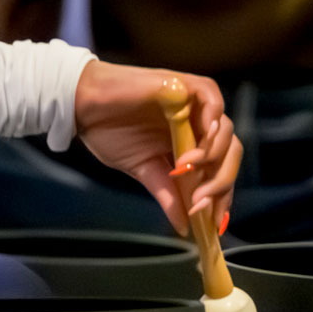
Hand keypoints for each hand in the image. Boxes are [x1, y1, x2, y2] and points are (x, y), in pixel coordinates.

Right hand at [72, 62, 237, 235]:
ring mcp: (192, 103)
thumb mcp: (143, 170)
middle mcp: (197, 122)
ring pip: (225, 129)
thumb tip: (184, 227)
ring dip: (213, 155)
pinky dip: (212, 119)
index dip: (222, 194)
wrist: (82, 106)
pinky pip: (212, 97)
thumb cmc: (110, 131)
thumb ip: (167, 194)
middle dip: (220, 182)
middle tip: (199, 203)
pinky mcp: (182, 84)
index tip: (214, 222)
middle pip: (230, 152)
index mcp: (191, 142)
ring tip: (187, 171)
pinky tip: (199, 140)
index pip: (220, 168)